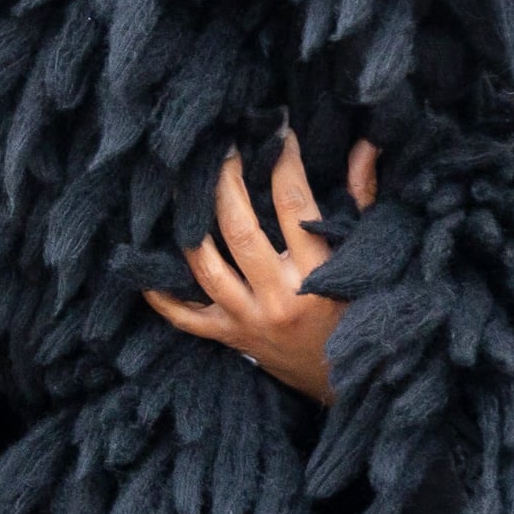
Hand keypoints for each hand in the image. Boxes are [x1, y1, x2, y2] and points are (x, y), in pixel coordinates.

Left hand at [145, 135, 379, 403]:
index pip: (293, 204)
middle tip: (219, 146)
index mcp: (319, 273)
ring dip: (189, 224)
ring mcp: (248, 319)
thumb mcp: (368, 259)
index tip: (277, 130)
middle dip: (225, 182)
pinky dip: (160, 291)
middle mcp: (278, 296)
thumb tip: (366, 146)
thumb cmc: (362, 311)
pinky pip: (183, 315)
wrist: (348, 383)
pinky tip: (145, 259)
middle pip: (238, 228)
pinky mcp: (229, 337)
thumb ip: (365, 200)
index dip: (282, 161)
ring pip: (205, 265)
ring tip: (182, 185)